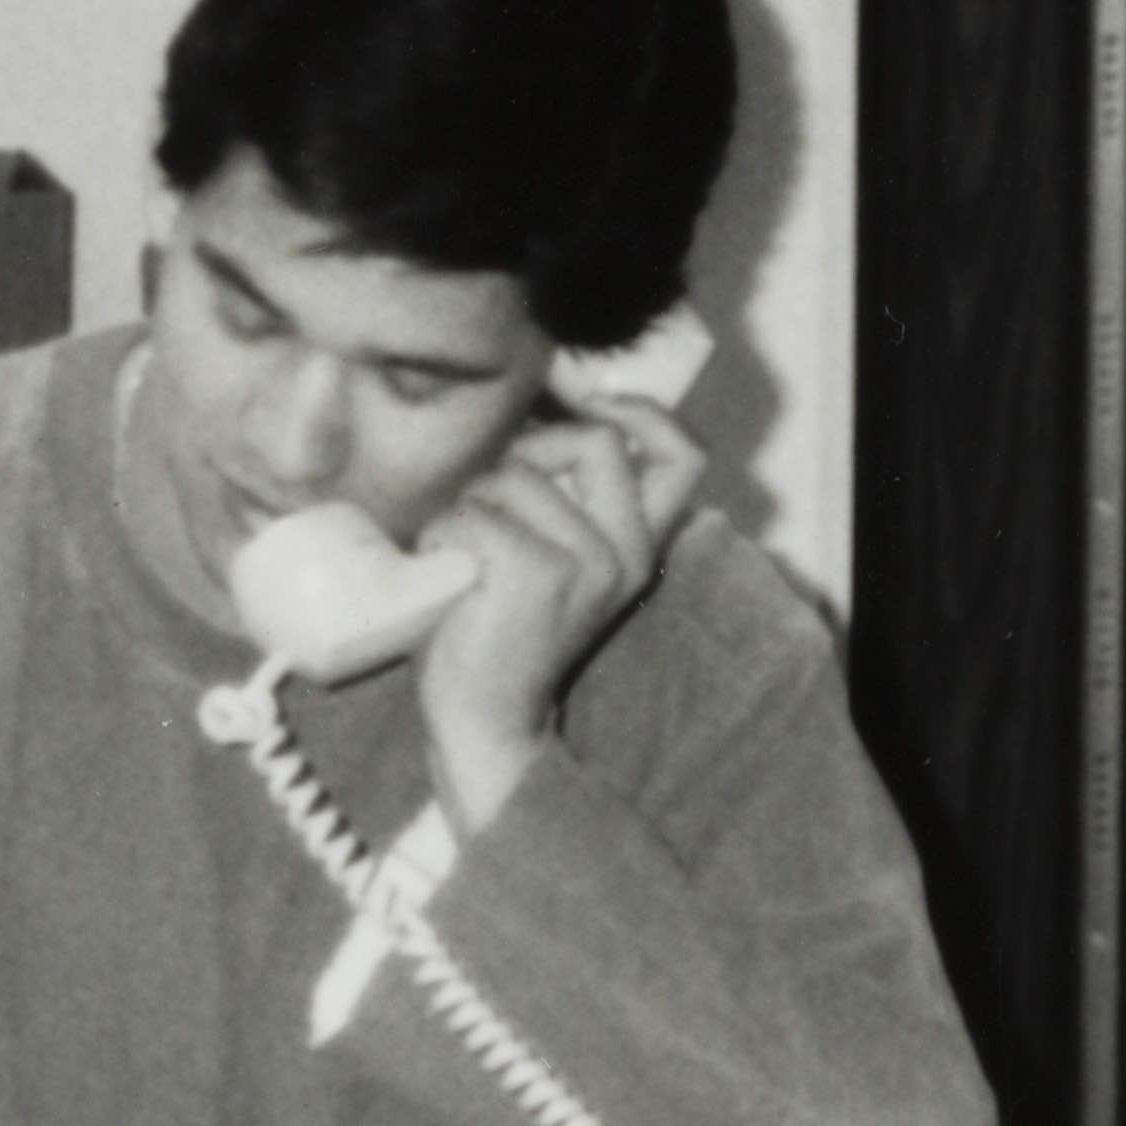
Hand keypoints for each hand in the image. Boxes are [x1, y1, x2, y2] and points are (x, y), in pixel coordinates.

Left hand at [415, 391, 708, 830]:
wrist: (482, 720)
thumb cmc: (500, 629)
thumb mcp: (558, 559)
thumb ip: (569, 498)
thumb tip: (542, 411)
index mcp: (638, 549)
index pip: (683, 459)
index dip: (644, 414)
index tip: (594, 405)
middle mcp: (626, 555)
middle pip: (597, 441)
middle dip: (532, 448)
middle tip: (494, 497)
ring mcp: (587, 565)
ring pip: (516, 476)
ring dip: (471, 503)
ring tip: (462, 553)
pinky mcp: (536, 574)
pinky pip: (474, 513)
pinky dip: (442, 533)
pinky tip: (445, 571)